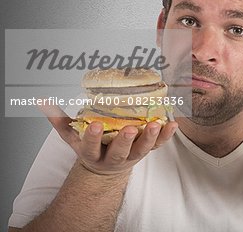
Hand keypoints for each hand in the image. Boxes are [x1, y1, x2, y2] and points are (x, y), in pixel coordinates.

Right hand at [41, 105, 177, 175]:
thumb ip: (59, 120)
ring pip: (142, 150)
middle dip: (124, 141)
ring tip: (156, 125)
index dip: (93, 138)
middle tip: (129, 129)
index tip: (96, 124)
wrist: (106, 167)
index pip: (91, 147)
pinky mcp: (146, 151)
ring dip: (150, 138)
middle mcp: (114, 158)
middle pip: (120, 153)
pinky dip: (166, 136)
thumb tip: (42, 101)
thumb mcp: (72, 137)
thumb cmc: (91, 146)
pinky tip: (173, 124)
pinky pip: (158, 146)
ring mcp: (132, 156)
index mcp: (93, 154)